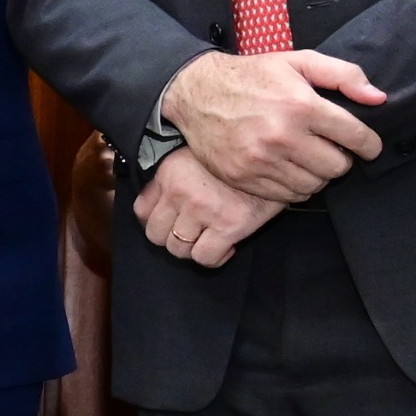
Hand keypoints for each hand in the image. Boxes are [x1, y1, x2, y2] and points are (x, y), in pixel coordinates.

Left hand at [133, 147, 283, 269]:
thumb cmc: (236, 159)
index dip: (154, 221)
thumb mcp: (195, 157)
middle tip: (191, 232)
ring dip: (192, 248)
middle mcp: (181, 192)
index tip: (170, 221)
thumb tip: (158, 204)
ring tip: (208, 237)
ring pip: (178, 249)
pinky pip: (204, 257)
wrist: (275, 158)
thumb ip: (172, 179)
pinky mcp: (228, 226)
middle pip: (155, 235)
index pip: (140, 211)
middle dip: (171, 237)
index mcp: (170, 173)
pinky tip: (225, 246)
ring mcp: (203, 210)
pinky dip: (213, 258)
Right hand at [159, 50, 387, 201]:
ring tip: (309, 158)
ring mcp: (261, 161)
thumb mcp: (298, 62)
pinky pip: (287, 196)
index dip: (369, 144)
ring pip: (314, 185)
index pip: (355, 136)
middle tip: (331, 149)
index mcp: (301, 105)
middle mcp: (282, 136)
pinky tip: (290, 168)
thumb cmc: (252, 76)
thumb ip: (343, 75)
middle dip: (341, 159)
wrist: (197, 93)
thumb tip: (378, 98)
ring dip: (318, 174)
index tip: (368, 146)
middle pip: (337, 167)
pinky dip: (296, 186)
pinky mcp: (244, 177)